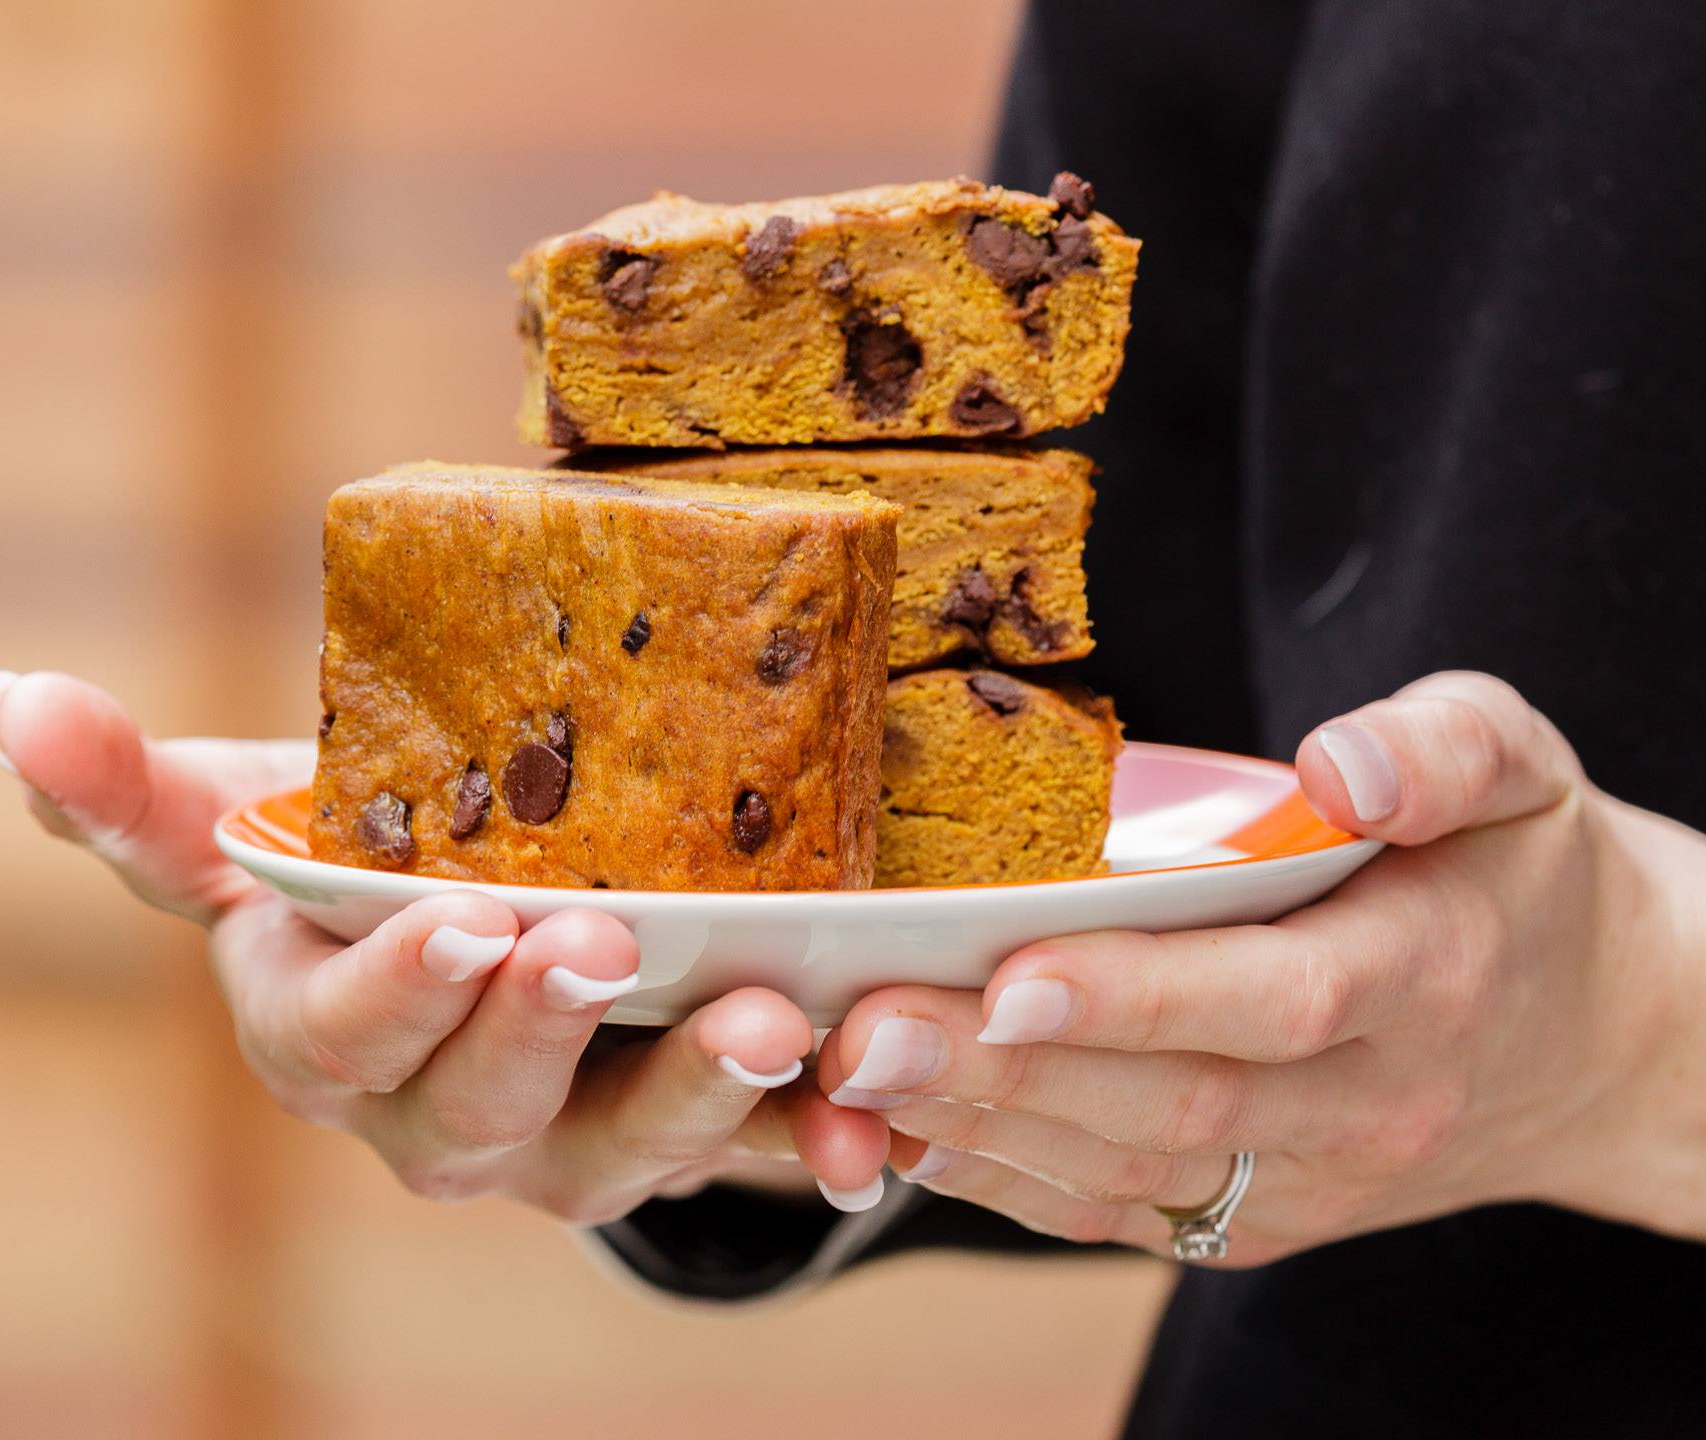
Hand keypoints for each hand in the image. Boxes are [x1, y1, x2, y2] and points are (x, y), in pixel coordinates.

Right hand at [0, 671, 890, 1222]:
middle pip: (483, 1104)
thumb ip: (134, 791)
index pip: (345, 1031)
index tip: (466, 918)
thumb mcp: (248, 827)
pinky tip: (882, 1131)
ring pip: (624, 1153)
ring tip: (780, 1023)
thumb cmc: (346, 872)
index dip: (400, 988)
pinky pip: (747, 1167)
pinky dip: (815, 1151)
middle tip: (616, 945)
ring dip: (703, 1097)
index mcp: (326, 1031)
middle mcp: (434, 1112)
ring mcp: (560, 1143)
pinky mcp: (670, 1139)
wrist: (455, 939)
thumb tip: (8, 698)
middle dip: (547, 1034)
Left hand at [811, 672, 1705, 1261]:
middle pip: (1166, 1101)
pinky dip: (1013, 1185)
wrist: (1597, 1039)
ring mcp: (1307, 1178)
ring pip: (1127, 1172)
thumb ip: (1440, 746)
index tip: (1007, 974)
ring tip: (849, 1077)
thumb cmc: (1522, 875)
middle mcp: (1359, 1104)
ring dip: (982, 1132)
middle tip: (859, 1029)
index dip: (1136, 997)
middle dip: (1001, 1071)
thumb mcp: (1521, 767)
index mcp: (1419, 978)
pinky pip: (1125, 1216)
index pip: (1270, 1001)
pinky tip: (913, 1136)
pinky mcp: (1261, 1215)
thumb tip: (1337, 766)